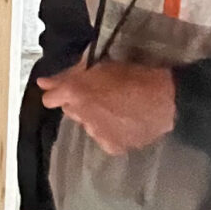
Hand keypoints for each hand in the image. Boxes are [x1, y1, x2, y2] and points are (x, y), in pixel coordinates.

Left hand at [35, 60, 175, 155]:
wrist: (167, 97)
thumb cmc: (134, 72)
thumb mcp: (101, 63)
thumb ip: (70, 73)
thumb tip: (43, 82)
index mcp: (74, 92)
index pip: (49, 98)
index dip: (57, 92)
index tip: (67, 88)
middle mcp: (80, 115)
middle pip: (70, 110)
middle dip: (80, 103)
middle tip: (100, 95)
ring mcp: (96, 133)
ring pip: (88, 125)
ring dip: (96, 117)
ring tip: (118, 108)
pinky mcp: (112, 146)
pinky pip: (105, 138)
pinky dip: (111, 131)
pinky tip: (126, 121)